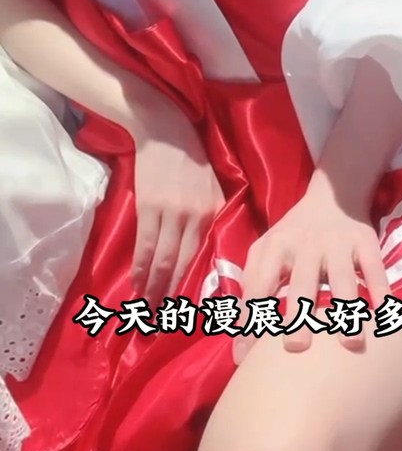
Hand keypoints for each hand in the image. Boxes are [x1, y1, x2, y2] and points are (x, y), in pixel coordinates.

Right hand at [130, 99, 223, 302]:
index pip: (203, 254)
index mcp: (212, 210)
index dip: (194, 281)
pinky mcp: (147, 207)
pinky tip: (137, 284)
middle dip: (172, 294)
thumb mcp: (215, 183)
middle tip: (165, 320)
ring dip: (153, 287)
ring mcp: (169, 212)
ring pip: (161, 258)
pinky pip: (144, 245)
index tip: (191, 305)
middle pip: (181, 263)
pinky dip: (140, 267)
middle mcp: (193, 215)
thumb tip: (213, 243)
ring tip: (147, 310)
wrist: (165, 130)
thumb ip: (214, 212)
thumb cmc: (192, 157)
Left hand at [233, 185, 389, 363]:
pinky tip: (384, 312)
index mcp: (276, 246)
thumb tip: (241, 329)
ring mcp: (338, 242)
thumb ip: (252, 281)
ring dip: (345, 307)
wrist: (332, 195)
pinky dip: (380, 289)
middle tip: (296, 347)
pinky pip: (374, 266)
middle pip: (302, 281)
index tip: (245, 356)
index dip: (250, 318)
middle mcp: (306, 244)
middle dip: (298, 313)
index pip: (259, 285)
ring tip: (349, 342)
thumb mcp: (266, 248)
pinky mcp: (365, 240)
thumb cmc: (293, 233)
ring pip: (342, 277)